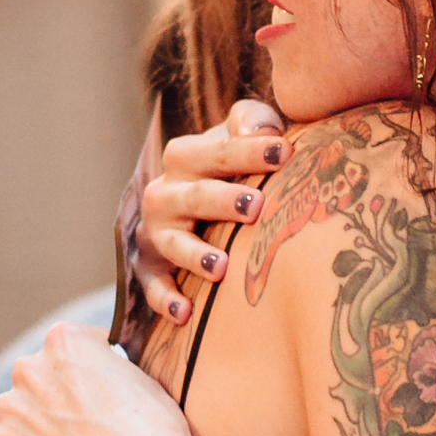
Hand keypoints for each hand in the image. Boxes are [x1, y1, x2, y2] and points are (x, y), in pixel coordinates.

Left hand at [0, 323, 209, 435]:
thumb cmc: (154, 433)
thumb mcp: (141, 379)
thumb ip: (107, 370)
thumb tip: (97, 382)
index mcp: (65, 339)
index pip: (73, 347)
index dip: (92, 370)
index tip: (102, 390)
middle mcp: (29, 366)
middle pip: (42, 376)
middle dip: (61, 395)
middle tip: (89, 424)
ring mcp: (12, 408)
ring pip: (24, 411)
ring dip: (43, 424)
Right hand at [139, 97, 287, 322]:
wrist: (188, 202)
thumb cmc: (226, 166)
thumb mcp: (234, 135)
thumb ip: (250, 121)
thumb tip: (266, 131)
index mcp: (185, 158)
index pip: (215, 151)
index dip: (248, 151)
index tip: (284, 153)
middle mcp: (165, 194)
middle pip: (194, 196)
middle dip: (224, 201)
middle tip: (258, 206)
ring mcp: (156, 233)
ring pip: (172, 243)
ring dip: (195, 255)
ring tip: (222, 267)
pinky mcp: (151, 269)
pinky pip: (153, 286)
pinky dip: (166, 299)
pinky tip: (185, 314)